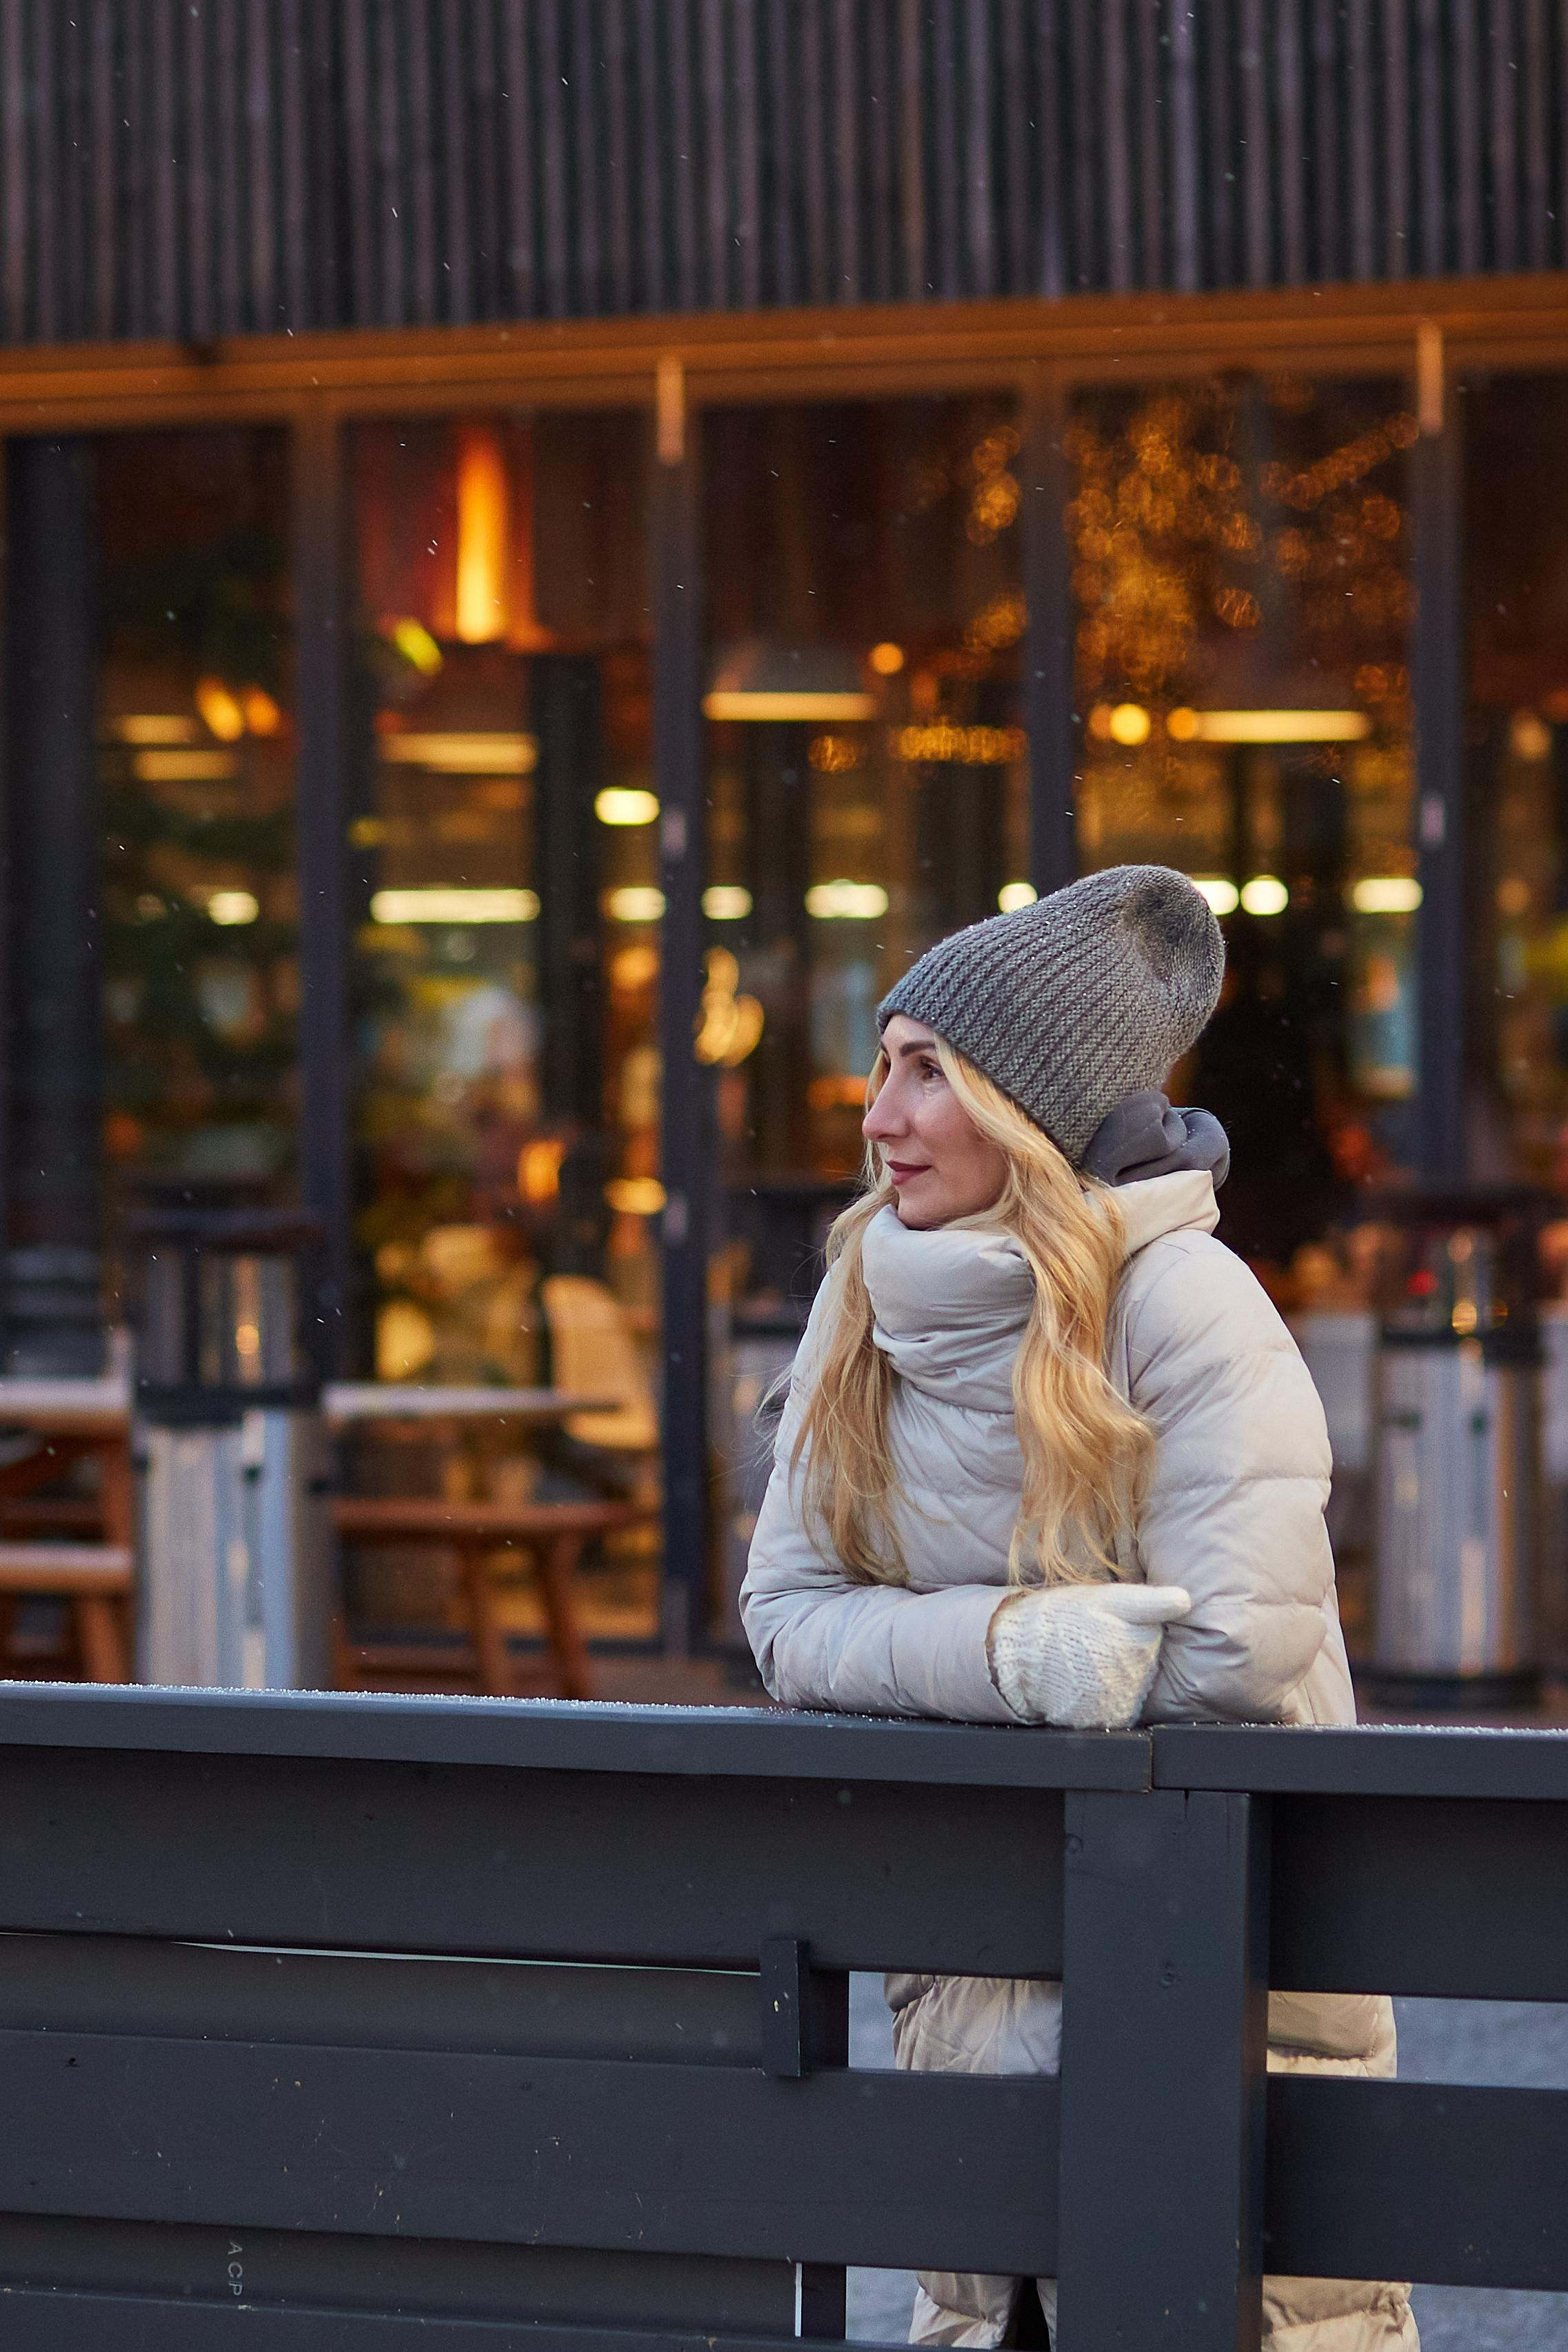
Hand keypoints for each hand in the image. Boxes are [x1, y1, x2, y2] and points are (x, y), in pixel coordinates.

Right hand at [987, 1580, 1191, 1728]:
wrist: (1021, 1653)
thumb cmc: (1062, 1619)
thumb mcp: (1106, 1597)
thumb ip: (1150, 1601)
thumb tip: (1186, 1600)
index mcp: (1141, 1635)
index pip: (1153, 1631)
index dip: (1133, 1624)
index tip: (1111, 1622)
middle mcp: (1137, 1670)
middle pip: (1145, 1658)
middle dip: (1124, 1649)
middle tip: (1092, 1640)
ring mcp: (1123, 1697)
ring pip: (1133, 1683)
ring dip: (1115, 1674)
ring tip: (1085, 1661)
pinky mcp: (1108, 1718)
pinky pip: (1117, 1707)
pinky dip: (1104, 1698)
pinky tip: (1084, 1683)